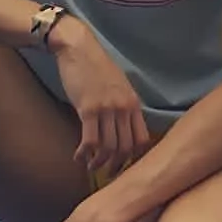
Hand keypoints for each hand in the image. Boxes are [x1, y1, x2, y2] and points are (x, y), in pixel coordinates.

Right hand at [51, 26, 148, 178]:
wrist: (78, 48)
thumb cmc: (96, 66)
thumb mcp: (119, 85)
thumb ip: (124, 105)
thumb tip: (122, 128)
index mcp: (133, 103)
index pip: (142, 139)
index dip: (134, 157)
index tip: (124, 164)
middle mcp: (123, 108)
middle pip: (126, 147)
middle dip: (116, 165)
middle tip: (107, 173)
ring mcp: (107, 109)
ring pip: (108, 147)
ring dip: (99, 162)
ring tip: (91, 167)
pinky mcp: (88, 109)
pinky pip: (90, 140)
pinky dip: (84, 153)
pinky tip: (78, 157)